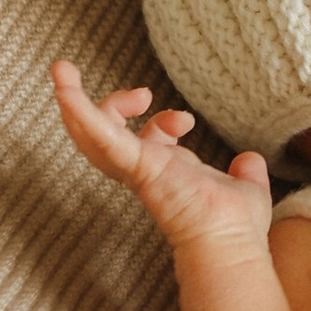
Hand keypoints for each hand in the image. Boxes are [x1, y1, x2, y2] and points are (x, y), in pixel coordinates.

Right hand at [51, 61, 272, 257]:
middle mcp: (144, 170)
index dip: (161, 122)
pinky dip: (80, 110)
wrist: (230, 242)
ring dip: (73, 101)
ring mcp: (136, 167)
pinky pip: (101, 135)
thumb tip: (249, 161)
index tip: (186, 120)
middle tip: (139, 92)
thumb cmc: (234, 225)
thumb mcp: (243, 188)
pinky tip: (63, 87)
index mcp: (164, 172)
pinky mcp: (135, 164)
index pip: (145, 141)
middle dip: (108, 105)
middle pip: (107, 135)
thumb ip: (245, 173)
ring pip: (91, 135)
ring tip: (61, 68)